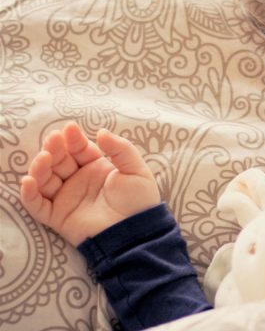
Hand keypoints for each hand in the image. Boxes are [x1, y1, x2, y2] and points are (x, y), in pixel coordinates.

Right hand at [20, 122, 160, 245]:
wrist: (135, 232)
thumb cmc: (139, 201)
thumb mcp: (136, 170)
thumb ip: (121, 149)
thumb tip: (101, 131)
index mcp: (97, 168)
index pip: (80, 150)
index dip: (74, 139)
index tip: (70, 129)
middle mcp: (79, 181)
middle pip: (60, 161)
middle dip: (55, 149)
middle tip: (54, 140)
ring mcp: (67, 198)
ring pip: (45, 179)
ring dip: (40, 167)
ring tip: (44, 157)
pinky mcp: (58, 216)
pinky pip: (37, 205)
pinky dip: (29, 194)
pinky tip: (29, 181)